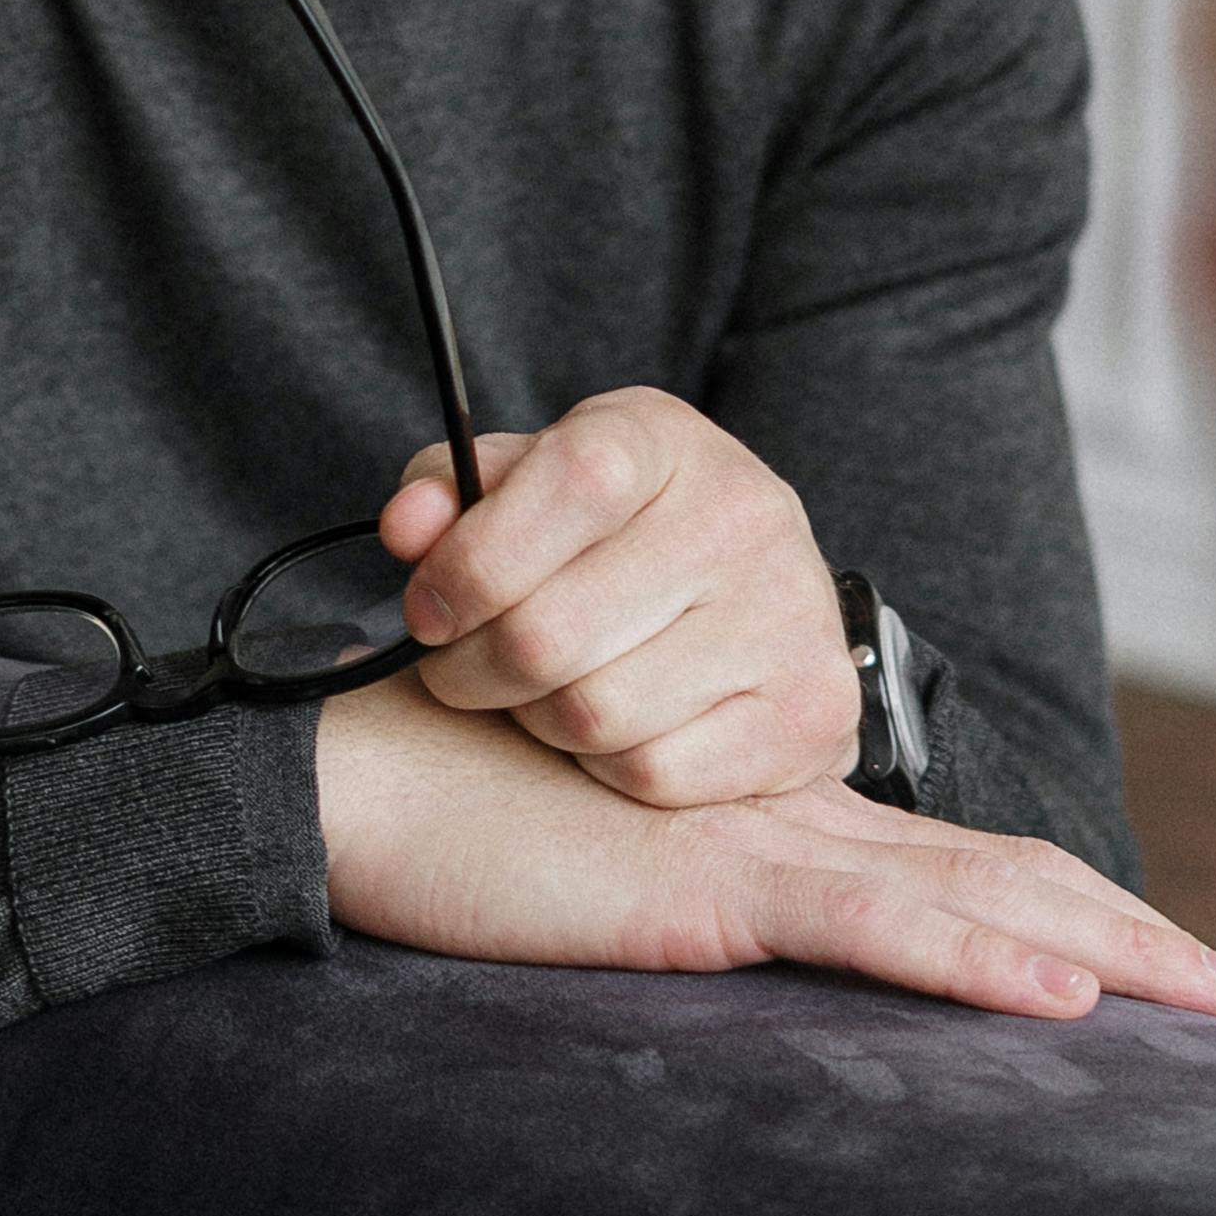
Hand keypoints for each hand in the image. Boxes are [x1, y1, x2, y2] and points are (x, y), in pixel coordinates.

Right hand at [313, 667, 1215, 1033]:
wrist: (346, 780)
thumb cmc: (450, 828)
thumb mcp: (599, 889)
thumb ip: (683, 915)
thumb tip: (736, 966)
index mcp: (781, 826)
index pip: (967, 872)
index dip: (1083, 919)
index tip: (1187, 981)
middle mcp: (796, 823)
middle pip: (1014, 881)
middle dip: (1153, 953)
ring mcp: (758, 847)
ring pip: (980, 901)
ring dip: (1122, 961)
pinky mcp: (705, 885)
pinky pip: (867, 925)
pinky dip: (976, 957)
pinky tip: (1065, 997)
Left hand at [380, 393, 863, 806]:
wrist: (765, 593)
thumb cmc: (622, 535)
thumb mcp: (535, 481)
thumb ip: (455, 493)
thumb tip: (407, 528)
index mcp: (664, 441)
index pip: (571, 485)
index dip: (473, 561)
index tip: (428, 610)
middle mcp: (744, 517)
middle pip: (551, 632)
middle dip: (474, 669)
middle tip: (463, 671)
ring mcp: (788, 617)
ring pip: (595, 715)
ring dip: (539, 722)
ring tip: (544, 694)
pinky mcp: (808, 712)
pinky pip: (654, 774)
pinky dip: (608, 768)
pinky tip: (618, 727)